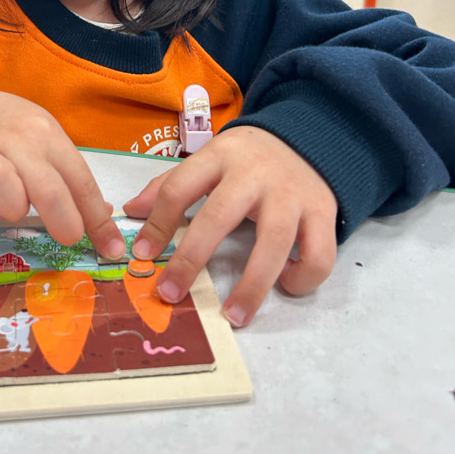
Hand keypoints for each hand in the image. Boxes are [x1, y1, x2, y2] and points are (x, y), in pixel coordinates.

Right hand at [0, 85, 124, 256]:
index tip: (111, 249)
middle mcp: (13, 141)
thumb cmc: (2, 130)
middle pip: (47, 187)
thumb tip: (103, 216)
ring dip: (14, 209)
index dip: (98, 219)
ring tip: (14, 212)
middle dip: (65, 221)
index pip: (79, 180)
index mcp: (44, 133)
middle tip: (68, 238)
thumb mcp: (40, 137)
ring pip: (2, 184)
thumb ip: (67, 176)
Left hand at [123, 126, 337, 326]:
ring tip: (233, 316)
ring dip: (252, 285)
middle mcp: (255, 173)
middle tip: (170, 293)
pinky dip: (304, 277)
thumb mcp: (210, 158)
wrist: (311, 137)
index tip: (142, 256)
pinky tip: (285, 284)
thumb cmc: (249, 159)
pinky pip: (318, 254)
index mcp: (220, 156)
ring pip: (274, 243)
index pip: (179, 187)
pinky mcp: (323, 212)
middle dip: (191, 258)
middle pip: (219, 216)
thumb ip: (172, 184)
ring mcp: (292, 193)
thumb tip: (131, 211)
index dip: (157, 223)